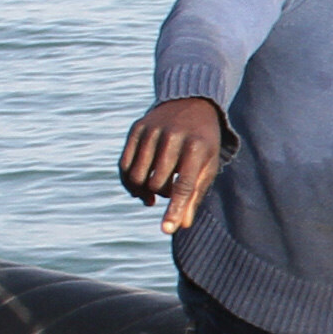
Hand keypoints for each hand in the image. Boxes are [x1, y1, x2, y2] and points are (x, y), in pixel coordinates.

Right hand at [121, 96, 226, 226]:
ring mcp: (152, 130)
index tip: (166, 230)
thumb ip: (195, 195)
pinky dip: (129, 181)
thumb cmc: (203, 143)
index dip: (174, 209)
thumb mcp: (207, 166)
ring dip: (145, 190)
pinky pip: (124, 164)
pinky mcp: (136, 128)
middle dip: (162, 194)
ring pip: (137, 176)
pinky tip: (139, 187)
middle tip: (169, 191)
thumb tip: (180, 225)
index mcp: (196, 147)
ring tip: (155, 190)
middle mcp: (172, 136)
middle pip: (157, 182)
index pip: (184, 185)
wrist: (191, 103)